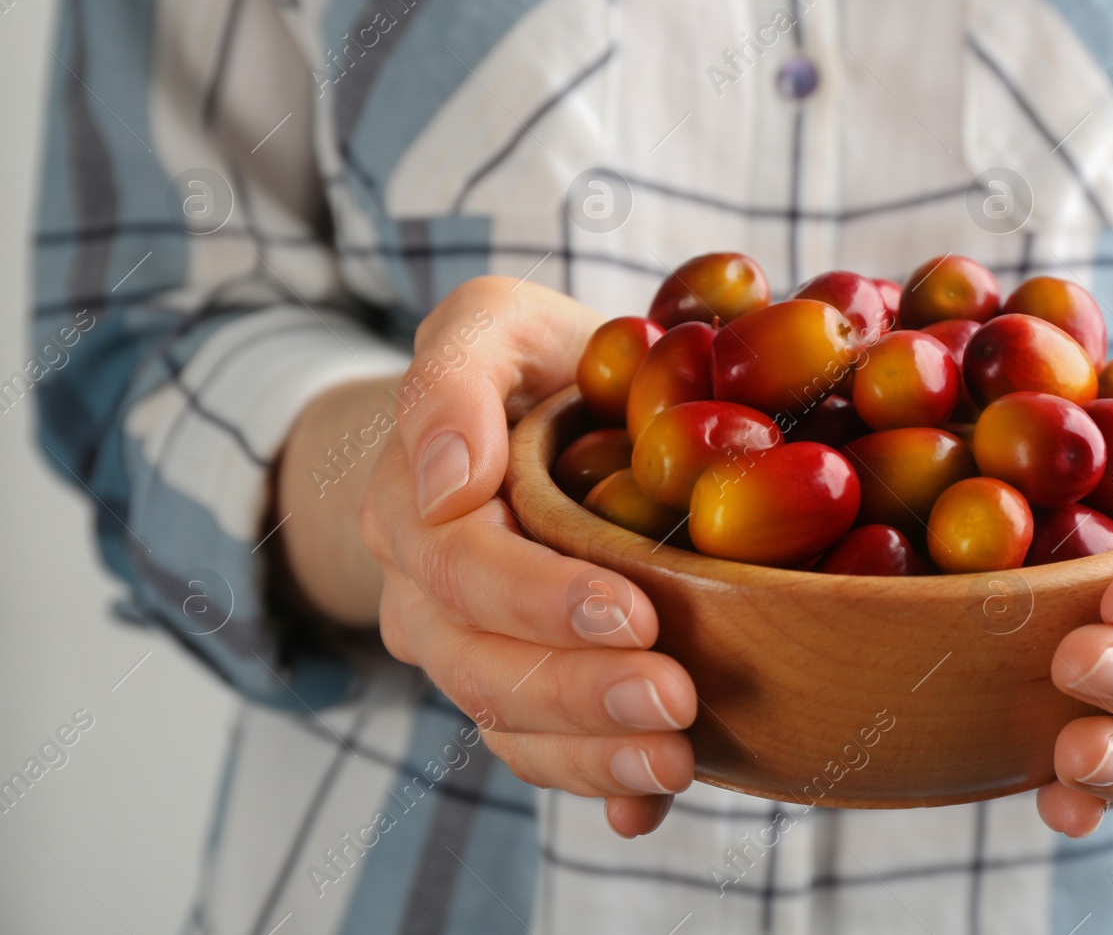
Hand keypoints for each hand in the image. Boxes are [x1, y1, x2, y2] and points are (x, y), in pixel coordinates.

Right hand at [279, 276, 696, 836]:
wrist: (527, 417)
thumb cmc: (524, 365)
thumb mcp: (488, 323)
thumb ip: (452, 376)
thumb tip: (449, 478)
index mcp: (417, 506)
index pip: (464, 567)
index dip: (540, 598)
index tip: (631, 613)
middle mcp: (427, 594)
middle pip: (485, 665)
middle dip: (579, 692)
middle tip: (675, 702)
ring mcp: (468, 650)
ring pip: (509, 722)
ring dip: (590, 752)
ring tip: (675, 761)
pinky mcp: (520, 687)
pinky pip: (539, 752)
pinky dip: (593, 787)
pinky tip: (643, 808)